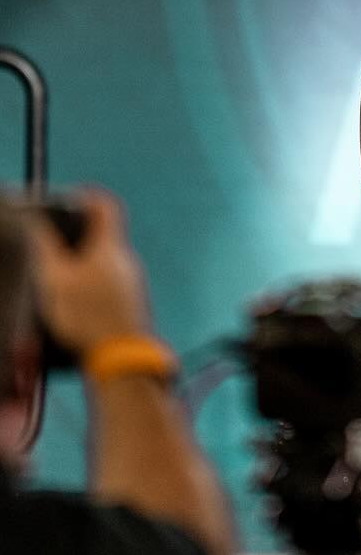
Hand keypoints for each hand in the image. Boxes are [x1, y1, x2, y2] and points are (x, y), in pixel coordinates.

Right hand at [30, 190, 152, 355]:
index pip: (105, 204)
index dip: (86, 196)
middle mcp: (125, 259)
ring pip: (103, 261)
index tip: (66, 201)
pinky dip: (89, 284)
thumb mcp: (55, 279)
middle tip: (50, 244)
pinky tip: (72, 302)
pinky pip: (107, 283)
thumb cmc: (86, 315)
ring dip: (80, 263)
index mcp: (110, 246)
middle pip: (102, 234)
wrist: (120, 357)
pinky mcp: (129, 302)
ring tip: (55, 277)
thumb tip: (36, 220)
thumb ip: (45, 248)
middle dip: (75, 235)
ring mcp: (130, 281)